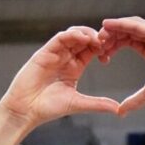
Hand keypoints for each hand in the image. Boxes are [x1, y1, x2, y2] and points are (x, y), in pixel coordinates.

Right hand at [0, 26, 118, 127]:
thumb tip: (118, 109)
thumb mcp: (78, 104)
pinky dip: (71, 35)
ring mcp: (54, 54)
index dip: (100, 48)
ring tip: (96, 39)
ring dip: (85, 34)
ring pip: (72, 35)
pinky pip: (59, 39)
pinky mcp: (44, 53)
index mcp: (74, 68)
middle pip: (82, 40)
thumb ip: (97, 104)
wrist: (26, 111)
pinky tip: (82, 38)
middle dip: (95, 38)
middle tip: (106, 42)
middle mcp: (64, 59)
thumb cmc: (48, 108)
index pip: (90, 51)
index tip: (109, 54)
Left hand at [97, 17, 144, 113]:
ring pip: (132, 26)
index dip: (113, 46)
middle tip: (96, 43)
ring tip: (100, 32)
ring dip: (115, 28)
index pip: (129, 42)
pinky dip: (124, 24)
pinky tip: (110, 25)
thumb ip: (135, 100)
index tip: (101, 55)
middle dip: (111, 36)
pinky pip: (140, 26)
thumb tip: (120, 112)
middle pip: (128, 32)